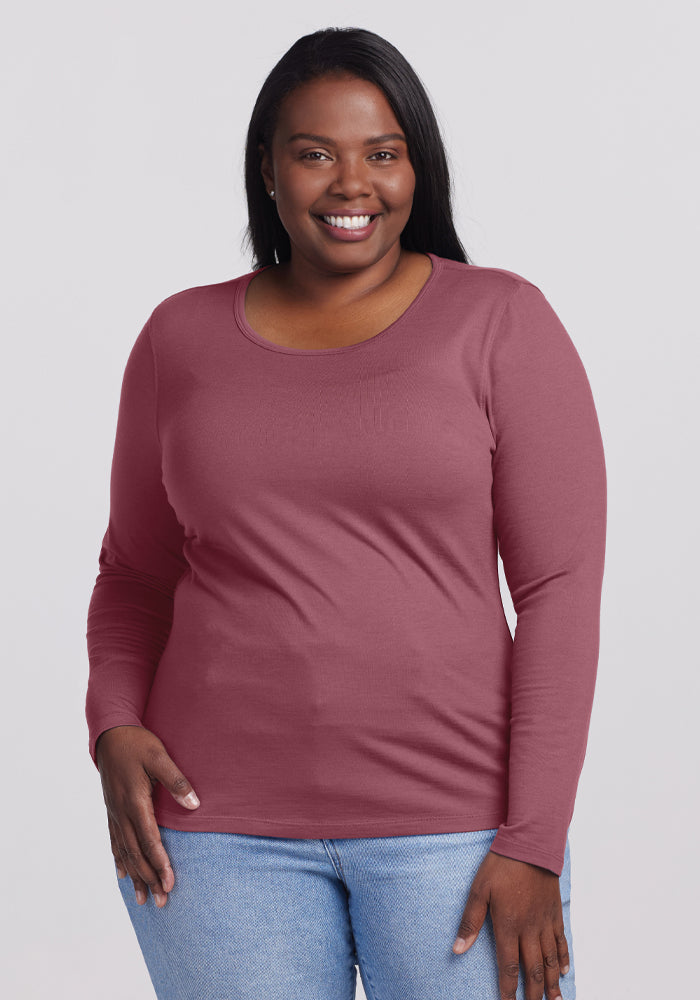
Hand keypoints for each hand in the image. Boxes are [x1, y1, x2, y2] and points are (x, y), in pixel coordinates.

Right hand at [96, 725, 199, 908]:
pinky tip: (124, 875)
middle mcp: (122, 812)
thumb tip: (195, 805)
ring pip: (124, 852)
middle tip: (162, 901)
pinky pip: (115, 841)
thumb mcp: (160, 756)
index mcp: (135, 801)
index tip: (170, 883)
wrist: (109, 734)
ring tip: (144, 899)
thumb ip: (176, 781)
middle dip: (149, 878)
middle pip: (136, 853)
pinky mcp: (112, 810)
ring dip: (135, 876)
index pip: (149, 840)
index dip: (160, 864)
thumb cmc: (137, 743)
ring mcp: (114, 813)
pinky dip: (120, 861)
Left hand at [452, 849, 569, 999]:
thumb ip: (470, 921)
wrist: (531, 844)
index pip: (508, 966)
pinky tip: (562, 971)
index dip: (508, 989)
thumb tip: (458, 949)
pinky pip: (561, 941)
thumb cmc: (501, 865)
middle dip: (533, 993)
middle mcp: (529, 929)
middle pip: (533, 969)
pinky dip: (562, 958)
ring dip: (551, 983)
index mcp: (508, 925)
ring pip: (549, 960)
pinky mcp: (554, 912)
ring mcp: (545, 921)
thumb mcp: (479, 890)